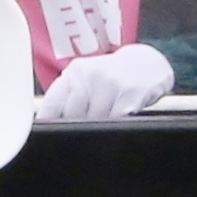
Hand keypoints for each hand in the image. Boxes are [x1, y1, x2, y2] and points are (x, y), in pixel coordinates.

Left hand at [38, 41, 175, 120]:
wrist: (147, 63)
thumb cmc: (112, 76)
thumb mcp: (87, 78)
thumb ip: (69, 98)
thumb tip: (49, 124)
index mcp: (75, 72)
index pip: (53, 103)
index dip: (49, 122)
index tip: (49, 133)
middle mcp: (91, 75)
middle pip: (72, 116)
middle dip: (77, 127)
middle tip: (85, 127)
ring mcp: (111, 84)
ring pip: (94, 121)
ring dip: (98, 128)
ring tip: (106, 119)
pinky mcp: (130, 94)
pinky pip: (115, 121)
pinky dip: (115, 126)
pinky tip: (120, 119)